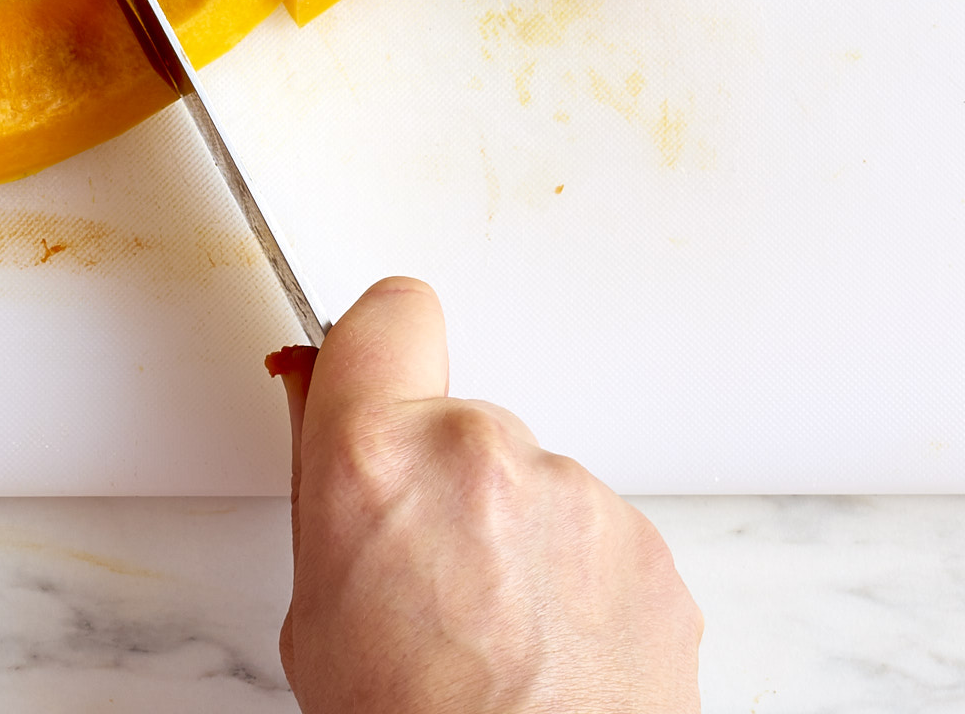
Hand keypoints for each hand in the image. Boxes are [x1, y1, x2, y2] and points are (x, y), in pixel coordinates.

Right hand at [273, 277, 700, 712]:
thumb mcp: (315, 610)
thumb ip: (330, 488)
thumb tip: (327, 407)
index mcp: (378, 458)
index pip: (388, 312)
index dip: (379, 344)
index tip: (377, 369)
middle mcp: (484, 453)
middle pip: (459, 417)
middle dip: (443, 478)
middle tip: (425, 575)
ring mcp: (579, 497)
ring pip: (532, 481)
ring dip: (514, 536)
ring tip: (492, 634)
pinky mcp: (649, 547)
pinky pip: (595, 536)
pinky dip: (575, 582)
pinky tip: (548, 652)